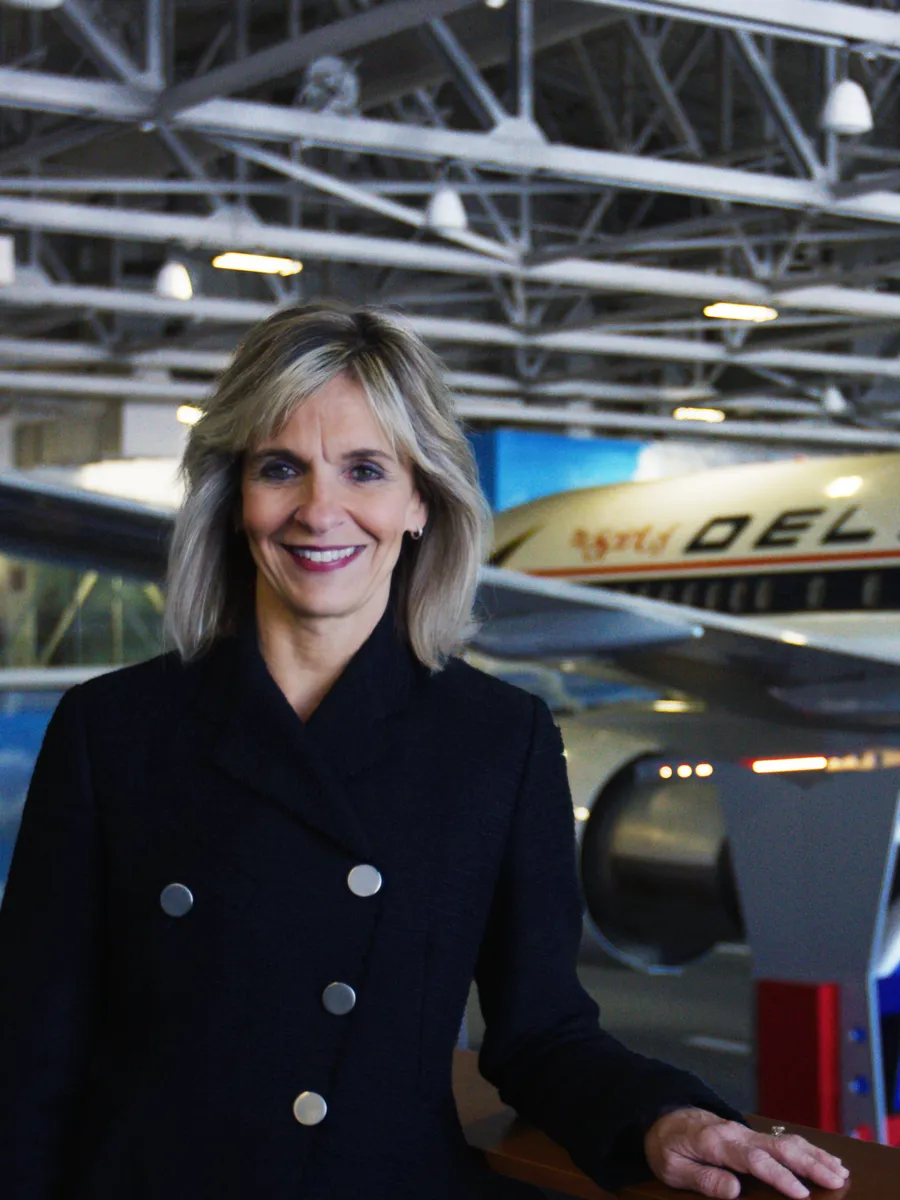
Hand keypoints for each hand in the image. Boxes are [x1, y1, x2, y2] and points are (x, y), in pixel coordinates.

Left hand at [643, 1107, 849, 1198]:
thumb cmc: (667, 1147)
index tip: (803, 1194)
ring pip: (785, 1141)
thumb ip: (703, 1179)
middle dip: (810, 1164)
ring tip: (840, 1172)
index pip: (754, 1160)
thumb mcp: (673, 1168)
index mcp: (715, 1142)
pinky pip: (782, 1140)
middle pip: (778, 1147)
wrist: (662, 1118)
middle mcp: (735, 1133)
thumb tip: (735, 1190)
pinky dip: (807, 1148)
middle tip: (837, 1181)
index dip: (780, 1176)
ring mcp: (745, 1131)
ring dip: (815, 1155)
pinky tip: (825, 1159)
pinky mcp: (750, 1134)